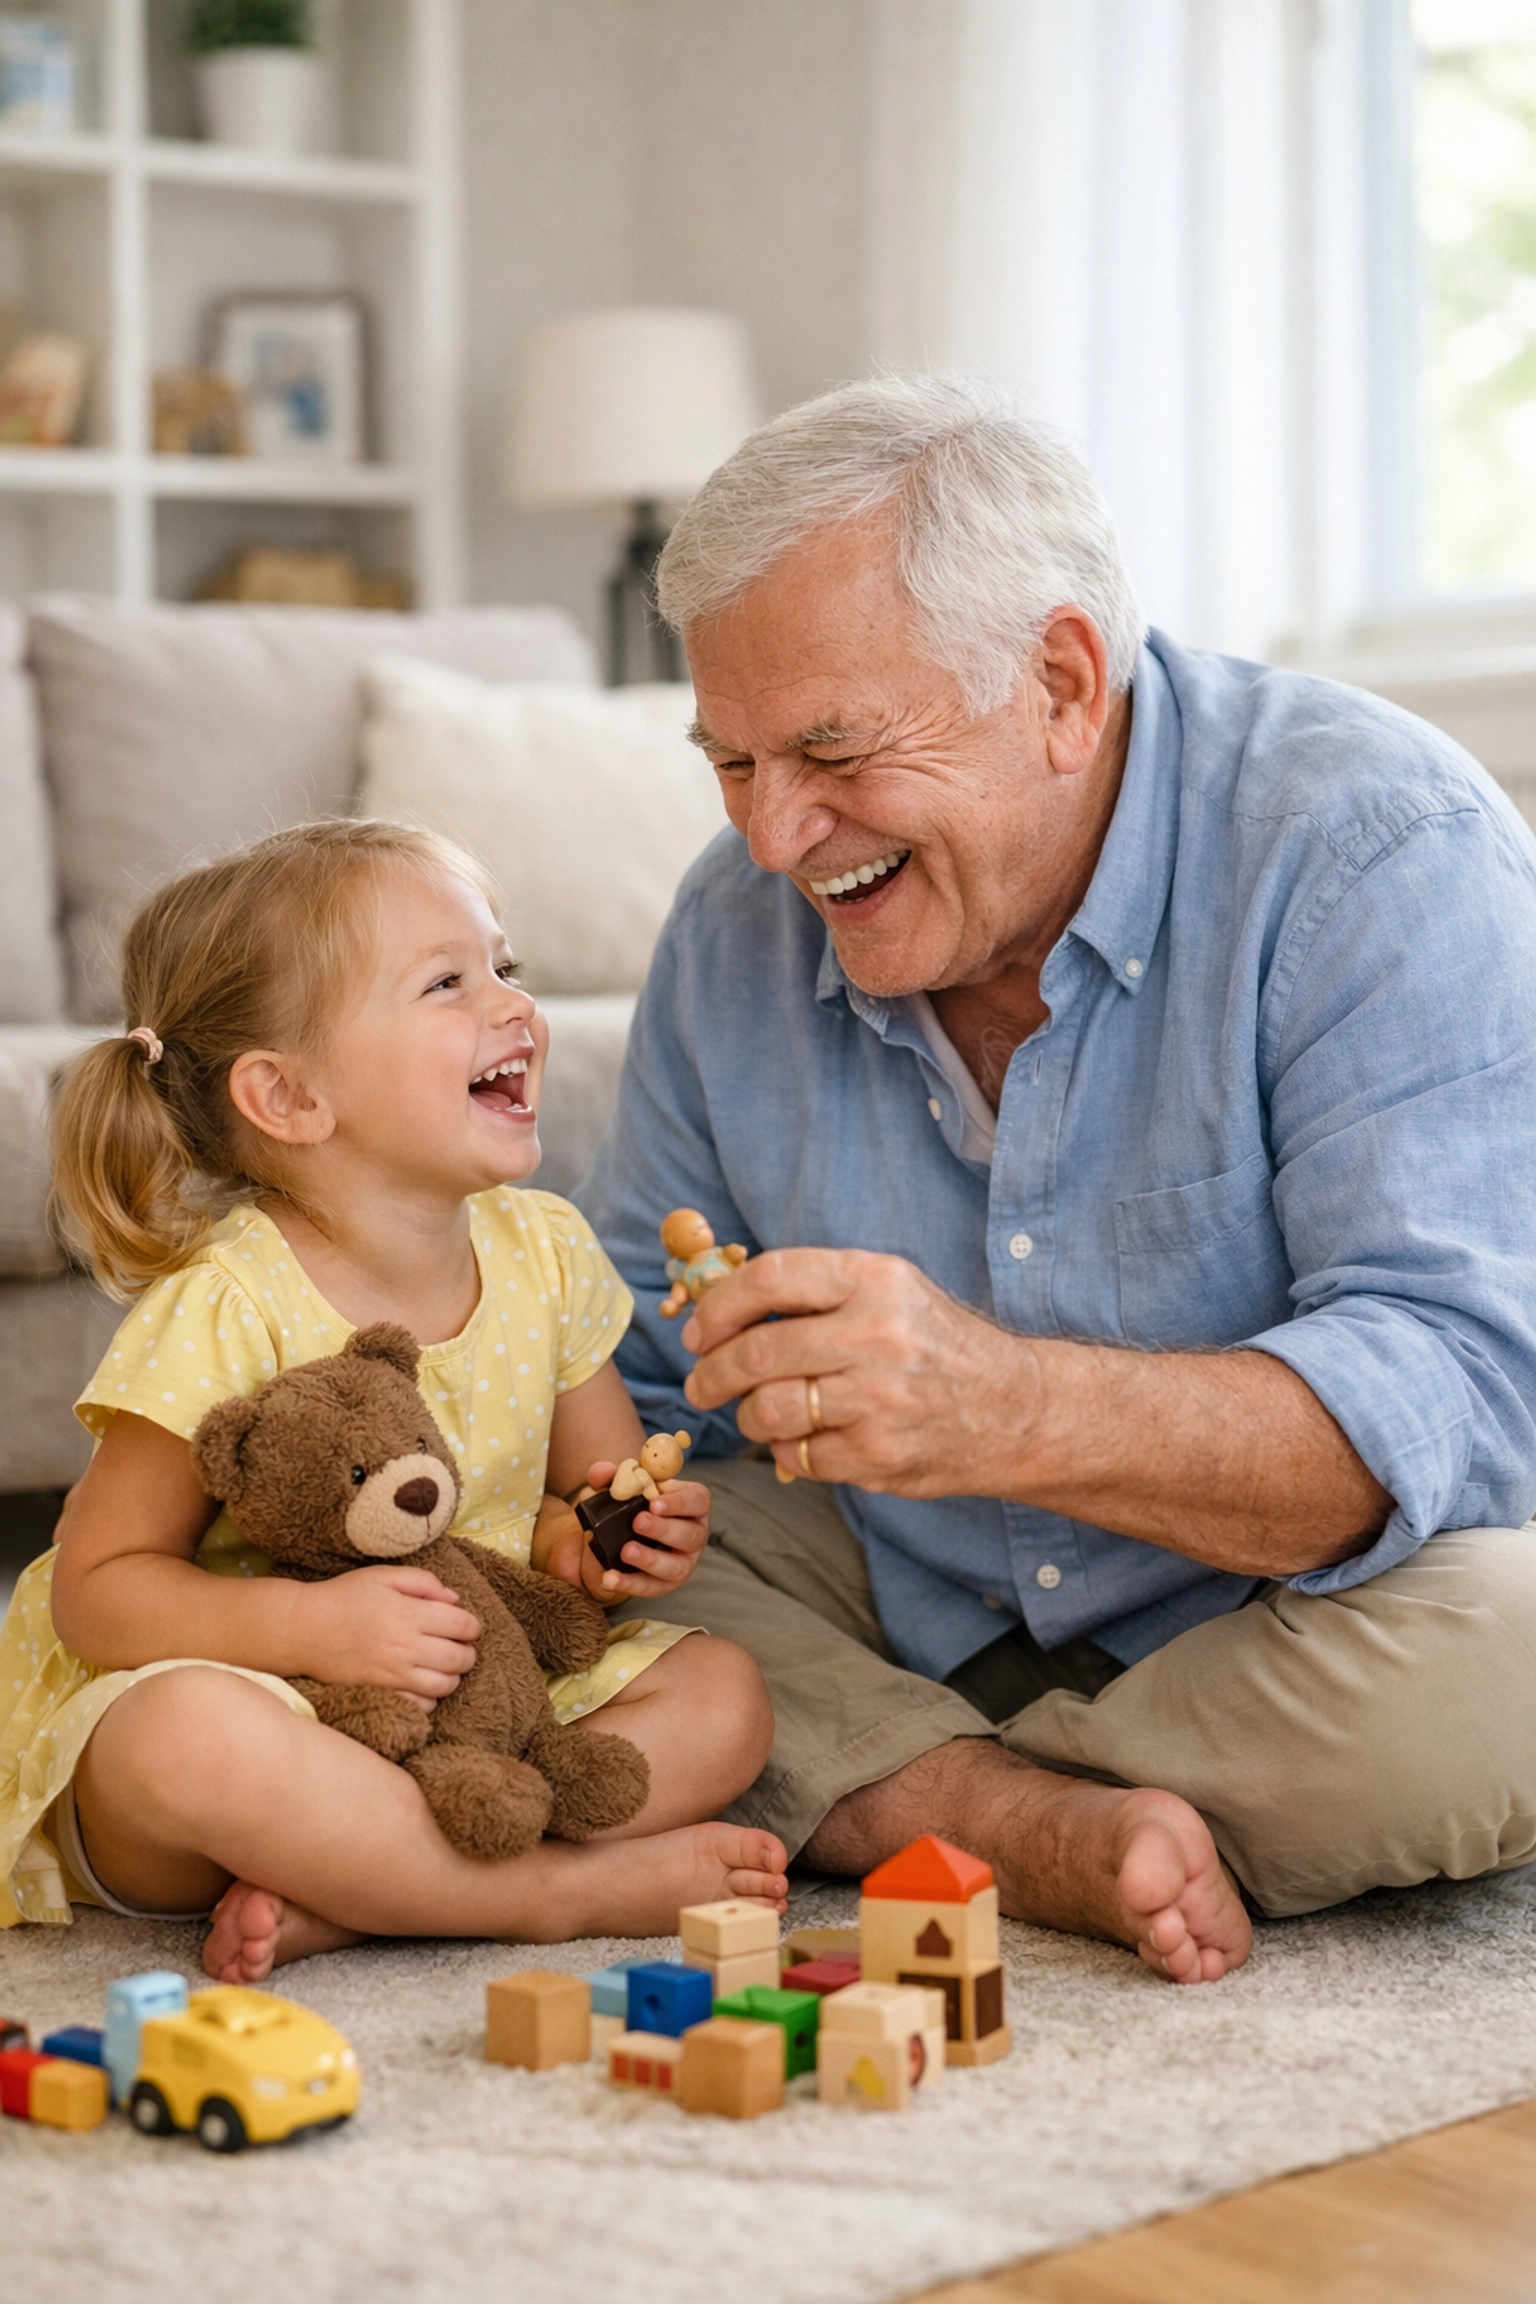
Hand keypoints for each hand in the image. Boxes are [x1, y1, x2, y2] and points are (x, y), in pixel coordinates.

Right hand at [292, 1564, 480, 1699]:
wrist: (301, 1629)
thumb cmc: (343, 1597)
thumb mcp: (382, 1576)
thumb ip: (422, 1582)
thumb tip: (454, 1599)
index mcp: (409, 1613)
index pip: (463, 1625)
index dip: (473, 1626)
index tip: (466, 1626)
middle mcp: (406, 1646)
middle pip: (460, 1658)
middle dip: (467, 1652)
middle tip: (458, 1647)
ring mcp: (393, 1674)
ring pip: (445, 1685)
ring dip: (452, 1676)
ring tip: (442, 1666)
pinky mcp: (381, 1693)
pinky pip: (421, 1706)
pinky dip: (430, 1698)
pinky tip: (422, 1684)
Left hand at [534, 1464, 712, 1603]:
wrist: (623, 1531)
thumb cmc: (636, 1502)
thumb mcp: (626, 1485)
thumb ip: (613, 1476)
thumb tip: (600, 1473)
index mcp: (693, 1505)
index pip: (698, 1501)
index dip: (679, 1502)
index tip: (655, 1502)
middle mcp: (695, 1535)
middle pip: (691, 1535)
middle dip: (664, 1529)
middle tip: (638, 1522)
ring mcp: (683, 1562)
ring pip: (677, 1567)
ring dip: (651, 1560)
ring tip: (626, 1551)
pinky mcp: (665, 1584)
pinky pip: (652, 1588)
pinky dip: (630, 1584)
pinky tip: (609, 1577)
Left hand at [681, 1247, 1037, 1498]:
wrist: (1015, 1410)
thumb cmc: (936, 1345)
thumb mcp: (891, 1291)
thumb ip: (817, 1290)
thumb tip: (719, 1303)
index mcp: (875, 1280)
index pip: (771, 1278)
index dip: (719, 1306)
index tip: (698, 1330)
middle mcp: (877, 1335)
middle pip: (757, 1352)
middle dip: (711, 1373)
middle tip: (700, 1384)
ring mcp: (879, 1399)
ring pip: (768, 1409)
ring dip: (746, 1415)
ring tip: (753, 1412)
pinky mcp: (879, 1454)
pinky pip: (797, 1455)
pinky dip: (786, 1451)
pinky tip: (802, 1440)